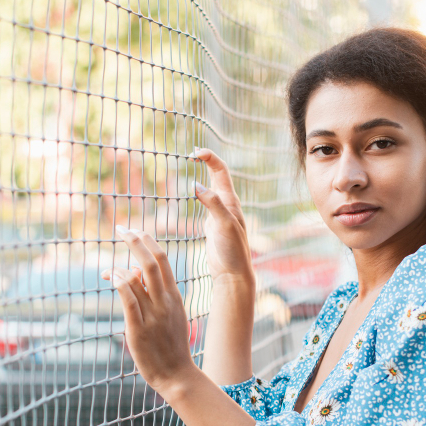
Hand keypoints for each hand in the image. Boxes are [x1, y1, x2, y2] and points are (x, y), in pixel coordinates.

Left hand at [101, 225, 197, 395]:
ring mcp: (153, 315)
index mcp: (174, 295)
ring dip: (119, 266)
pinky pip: (129, 300)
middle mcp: (165, 301)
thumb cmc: (171, 345)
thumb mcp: (169, 314)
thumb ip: (154, 293)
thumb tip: (134, 271)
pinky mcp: (139, 329)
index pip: (162, 259)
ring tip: (105, 270)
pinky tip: (110, 278)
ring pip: (137, 278)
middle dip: (135, 240)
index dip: (147, 241)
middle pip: (151, 261)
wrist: (178, 375)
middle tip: (121, 228)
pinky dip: (119, 283)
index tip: (134, 230)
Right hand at [190, 147, 254, 284]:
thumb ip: (213, 204)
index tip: (195, 152)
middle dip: (207, 161)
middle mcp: (227, 205)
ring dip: (204, 174)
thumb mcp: (224, 225)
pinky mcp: (212, 225)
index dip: (210, 158)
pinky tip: (192, 192)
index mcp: (231, 202)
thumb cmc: (232, 251)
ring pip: (211, 188)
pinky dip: (199, 193)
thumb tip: (196, 185)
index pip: (221, 172)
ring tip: (192, 163)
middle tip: (192, 153)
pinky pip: (206, 203)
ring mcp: (219, 214)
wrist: (233, 273)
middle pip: (218, 176)